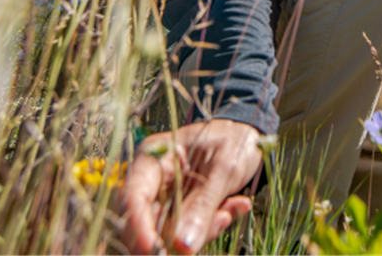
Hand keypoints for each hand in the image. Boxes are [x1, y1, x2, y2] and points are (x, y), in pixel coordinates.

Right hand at [121, 119, 263, 255]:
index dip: (139, 228)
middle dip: (175, 237)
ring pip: (166, 235)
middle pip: (145, 222)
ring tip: (227, 213)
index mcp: (153, 158)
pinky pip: (186, 235)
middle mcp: (151, 182)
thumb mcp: (224, 168)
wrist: (248, 138)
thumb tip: (183, 247)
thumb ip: (203, 206)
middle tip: (213, 227)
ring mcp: (164, 200)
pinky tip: (232, 208)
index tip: (157, 250)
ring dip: (199, 232)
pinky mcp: (179, 215)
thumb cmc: (233, 141)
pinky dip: (209, 229)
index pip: (133, 197)